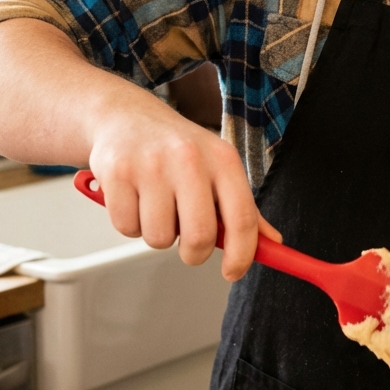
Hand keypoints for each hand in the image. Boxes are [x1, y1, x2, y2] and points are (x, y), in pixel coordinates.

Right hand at [88, 86, 279, 281]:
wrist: (126, 117)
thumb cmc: (177, 149)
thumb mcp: (217, 166)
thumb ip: (243, 207)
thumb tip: (273, 242)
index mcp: (222, 159)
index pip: (242, 218)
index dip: (242, 255)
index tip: (233, 272)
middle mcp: (189, 159)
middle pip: (200, 237)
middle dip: (194, 253)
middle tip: (186, 241)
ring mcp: (151, 165)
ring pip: (159, 238)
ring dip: (158, 234)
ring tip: (156, 206)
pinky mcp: (117, 173)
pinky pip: (127, 228)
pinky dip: (130, 224)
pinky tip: (133, 198)